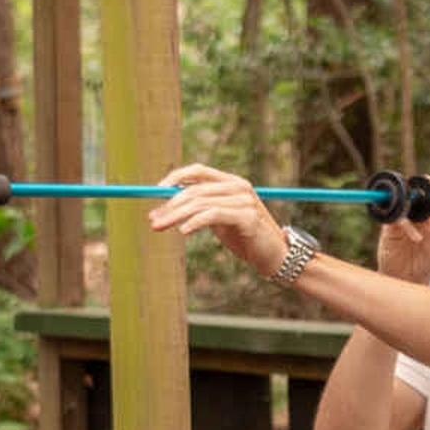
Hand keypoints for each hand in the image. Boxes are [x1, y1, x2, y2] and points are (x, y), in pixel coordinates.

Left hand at [146, 161, 291, 275]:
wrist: (275, 257)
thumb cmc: (246, 240)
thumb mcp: (220, 220)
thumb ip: (201, 209)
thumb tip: (166, 207)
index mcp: (232, 183)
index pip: (198, 171)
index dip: (175, 177)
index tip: (155, 191)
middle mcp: (238, 187)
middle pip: (195, 190)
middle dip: (170, 205)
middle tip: (153, 220)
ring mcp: (244, 200)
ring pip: (200, 203)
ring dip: (176, 216)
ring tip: (160, 226)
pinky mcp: (247, 217)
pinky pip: (213, 215)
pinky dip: (195, 222)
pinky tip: (183, 231)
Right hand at [377, 183, 429, 283]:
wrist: (410, 279)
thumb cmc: (429, 261)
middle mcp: (423, 210)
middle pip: (427, 187)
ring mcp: (407, 214)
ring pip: (411, 195)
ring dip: (423, 207)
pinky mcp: (392, 223)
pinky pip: (398, 215)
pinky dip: (408, 225)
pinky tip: (417, 238)